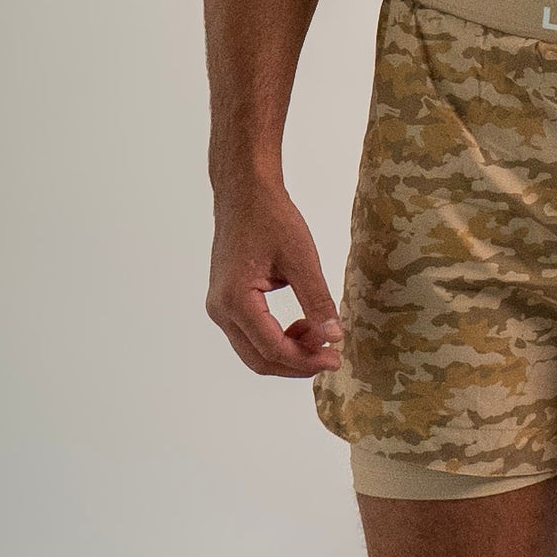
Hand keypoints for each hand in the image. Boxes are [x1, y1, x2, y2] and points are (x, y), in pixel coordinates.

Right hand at [206, 181, 342, 377]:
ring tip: (319, 333)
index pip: (273, 348)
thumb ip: (317, 301)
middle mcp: (221, 310)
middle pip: (260, 359)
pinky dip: (278, 338)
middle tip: (331, 356)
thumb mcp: (301, 259)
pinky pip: (251, 335)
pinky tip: (303, 324)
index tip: (336, 358)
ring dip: (289, 351)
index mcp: (235, 299)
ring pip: (254, 350)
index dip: (306, 360)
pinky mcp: (227, 302)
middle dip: (297, 363)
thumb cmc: (270, 218)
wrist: (244, 193)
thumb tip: (334, 337)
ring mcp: (220, 307)